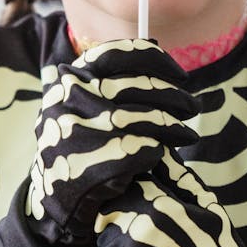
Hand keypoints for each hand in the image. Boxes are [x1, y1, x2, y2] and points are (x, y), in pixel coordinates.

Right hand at [27, 39, 197, 245]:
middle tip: (193, 108)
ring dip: (175, 128)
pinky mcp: (94, 163)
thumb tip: (154, 42)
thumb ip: (110, 77)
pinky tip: (163, 158)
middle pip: (139, 87)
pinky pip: (144, 151)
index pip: (119, 54)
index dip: (156, 61)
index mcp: (70, 78)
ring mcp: (81, 130)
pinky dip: (158, 154)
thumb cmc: (80, 145)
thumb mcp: (83, 104)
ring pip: (146, 120)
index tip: (180, 75)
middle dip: (175, 97)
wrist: (53, 203)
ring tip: (189, 135)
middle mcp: (71, 99)